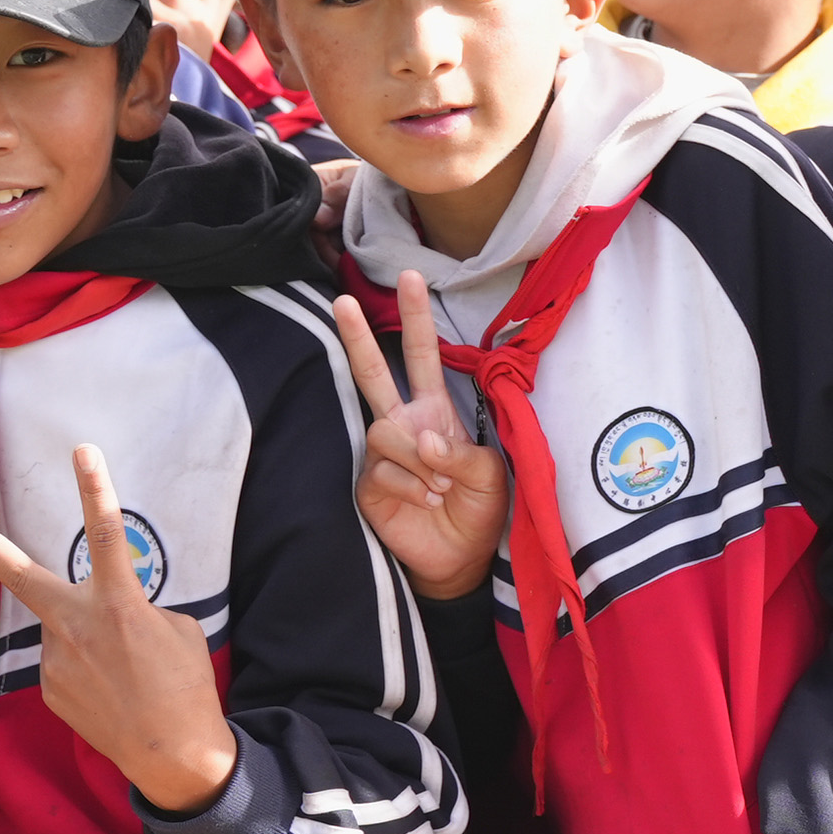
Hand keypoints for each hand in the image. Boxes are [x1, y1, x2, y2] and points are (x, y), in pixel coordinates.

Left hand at [0, 444, 239, 812]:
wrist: (173, 754)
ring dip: (87, 642)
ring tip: (121, 675)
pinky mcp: (49, 689)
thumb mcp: (177, 631)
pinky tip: (110, 694)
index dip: (95, 487)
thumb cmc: (186, 687)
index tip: (82, 449)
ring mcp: (57, 660)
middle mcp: (78, 625)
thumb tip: (110, 615)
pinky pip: (65, 665)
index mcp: (119, 603)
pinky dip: (87, 672)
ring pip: (63, 630)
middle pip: (22, 576)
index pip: (108, 532)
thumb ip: (137, 609)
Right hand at [333, 275, 513, 599]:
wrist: (461, 557)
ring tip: (442, 486)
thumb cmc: (478, 509)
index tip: (411, 276)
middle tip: (342, 301)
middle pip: (375, 373)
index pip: (423, 356)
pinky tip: (427, 501)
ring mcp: (381, 453)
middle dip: (359, 337)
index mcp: (434, 411)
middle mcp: (403, 424)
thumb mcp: (490, 476)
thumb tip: (424, 439)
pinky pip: (382, 470)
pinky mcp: (368, 483)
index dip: (416, 318)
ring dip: (418, 457)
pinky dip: (412, 485)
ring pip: (385, 431)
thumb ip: (461, 453)